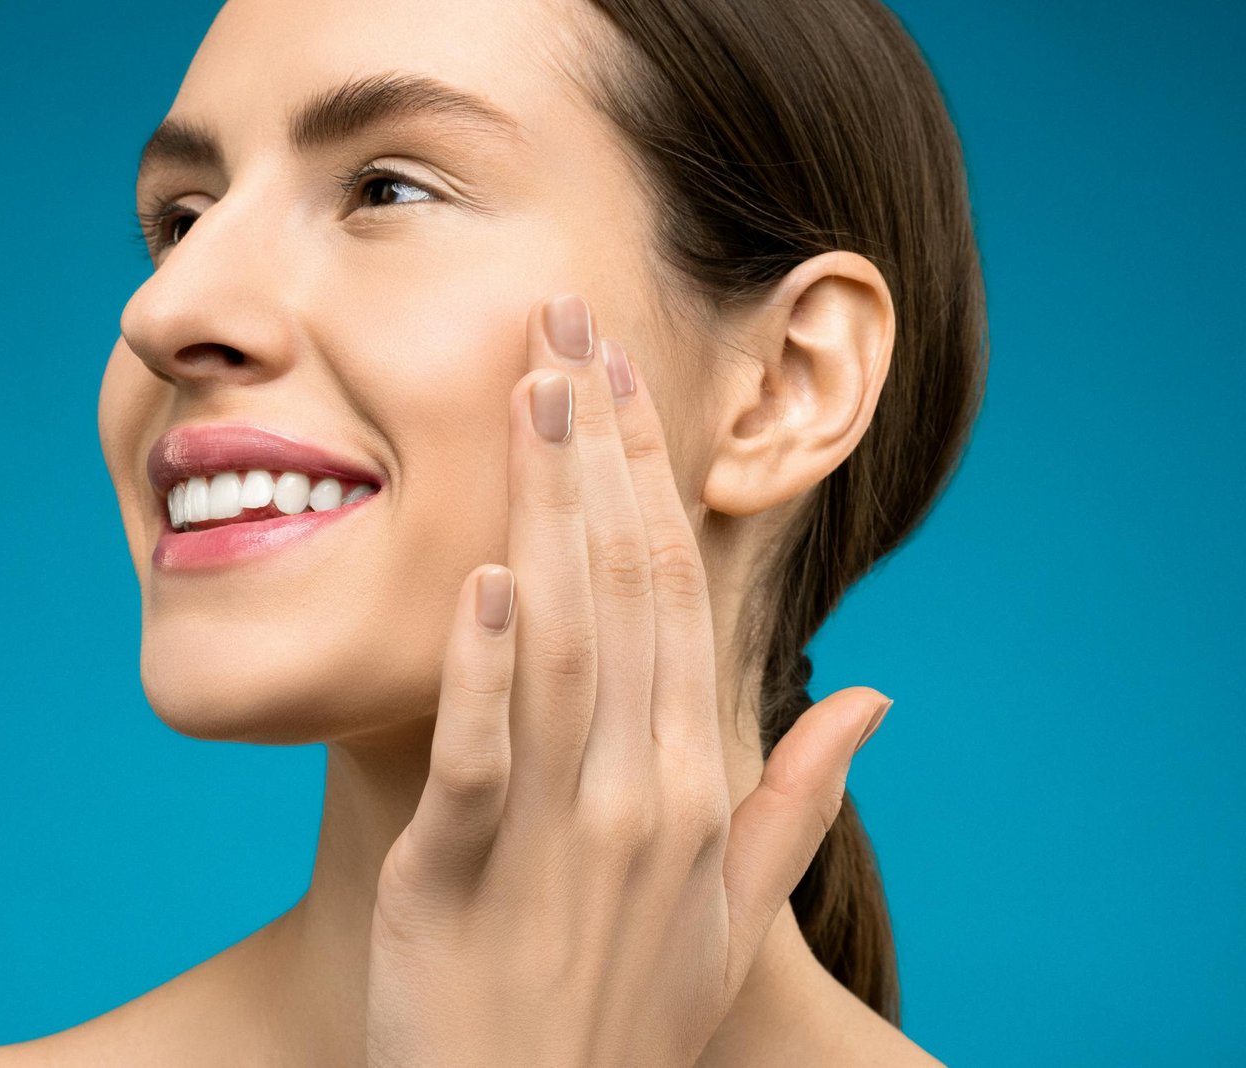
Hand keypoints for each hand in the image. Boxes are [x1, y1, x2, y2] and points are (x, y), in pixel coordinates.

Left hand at [363, 294, 891, 1066]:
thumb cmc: (624, 1020)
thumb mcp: (732, 919)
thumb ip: (796, 802)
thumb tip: (872, 697)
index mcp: (697, 787)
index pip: (677, 598)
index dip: (648, 481)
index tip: (620, 381)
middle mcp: (642, 794)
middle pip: (623, 590)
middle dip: (595, 452)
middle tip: (565, 326)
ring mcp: (557, 833)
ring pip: (560, 643)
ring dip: (547, 513)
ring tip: (529, 394)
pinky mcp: (460, 875)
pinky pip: (478, 757)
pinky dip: (483, 667)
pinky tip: (483, 575)